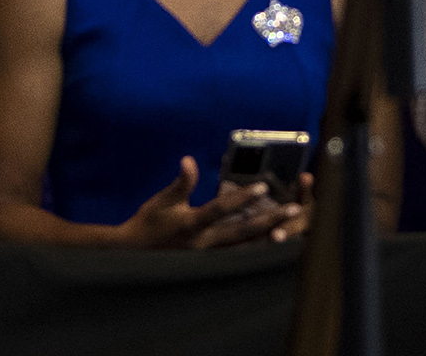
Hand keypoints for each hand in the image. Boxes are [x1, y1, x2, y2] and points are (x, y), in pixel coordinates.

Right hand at [116, 157, 305, 248]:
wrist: (133, 255)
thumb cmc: (147, 223)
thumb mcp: (162, 201)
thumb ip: (181, 183)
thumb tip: (189, 160)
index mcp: (190, 225)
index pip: (220, 209)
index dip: (241, 197)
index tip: (262, 186)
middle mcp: (202, 244)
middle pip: (241, 232)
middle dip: (268, 221)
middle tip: (292, 209)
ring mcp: (207, 257)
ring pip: (243, 249)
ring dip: (267, 238)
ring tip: (291, 228)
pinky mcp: (209, 264)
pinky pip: (237, 257)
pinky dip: (255, 250)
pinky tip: (272, 243)